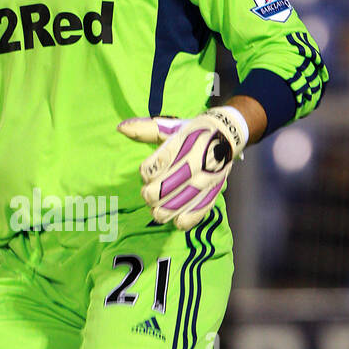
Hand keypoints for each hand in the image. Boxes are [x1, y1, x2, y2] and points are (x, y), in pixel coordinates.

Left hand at [117, 106, 246, 228]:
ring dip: (164, 211)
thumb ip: (146, 130)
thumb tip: (120, 129)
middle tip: (148, 194)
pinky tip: (177, 221)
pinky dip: (188, 219)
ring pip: (181, 202)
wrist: (228, 133)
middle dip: (151, 195)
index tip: (146, 173)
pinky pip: (201, 209)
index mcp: (181, 144)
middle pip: (165, 187)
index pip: (156, 165)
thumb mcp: (170, 127)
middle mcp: (194, 162)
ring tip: (157, 210)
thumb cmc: (194, 131)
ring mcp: (206, 178)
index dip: (146, 172)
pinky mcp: (214, 189)